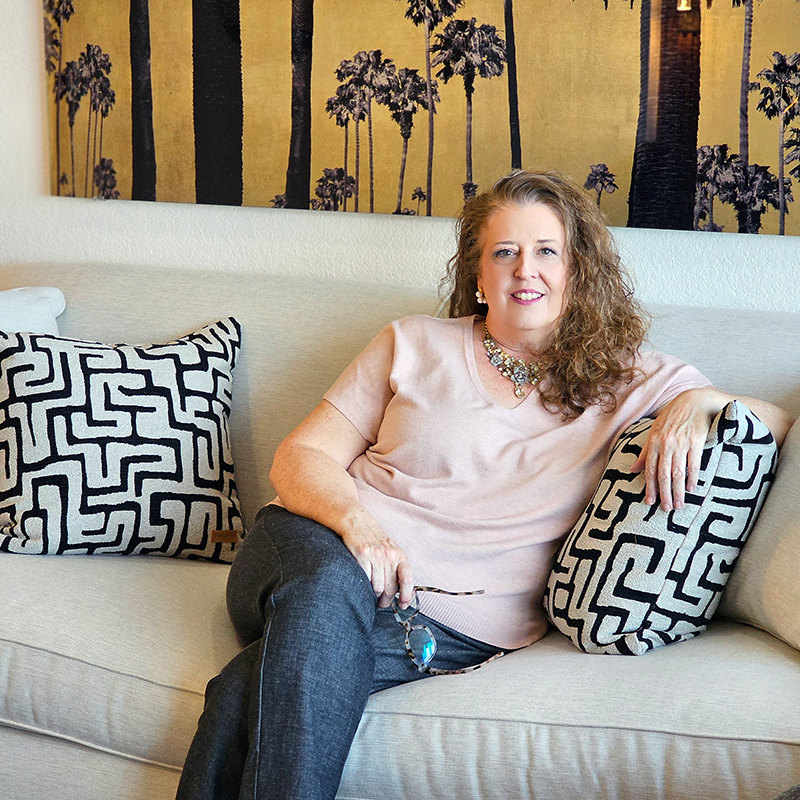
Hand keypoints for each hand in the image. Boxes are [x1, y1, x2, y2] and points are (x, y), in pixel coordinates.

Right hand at [339, 508, 414, 608]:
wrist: (357, 522)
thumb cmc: (374, 540)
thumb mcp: (390, 551)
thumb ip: (396, 569)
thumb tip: (400, 593)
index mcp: (399, 555)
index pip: (407, 579)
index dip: (406, 595)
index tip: (402, 604)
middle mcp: (389, 555)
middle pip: (390, 588)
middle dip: (385, 600)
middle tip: (381, 602)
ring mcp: (375, 555)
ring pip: (377, 587)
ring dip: (373, 595)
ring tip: (371, 593)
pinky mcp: (361, 555)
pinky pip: (364, 579)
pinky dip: (363, 586)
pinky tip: (363, 584)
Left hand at [631, 387, 728, 511]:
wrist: (694, 401)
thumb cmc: (672, 417)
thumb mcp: (654, 431)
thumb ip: (645, 452)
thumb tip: (633, 470)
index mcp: (654, 442)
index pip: (649, 469)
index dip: (649, 487)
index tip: (650, 501)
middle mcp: (666, 444)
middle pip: (663, 474)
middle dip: (664, 493)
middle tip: (667, 509)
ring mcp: (682, 443)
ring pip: (678, 472)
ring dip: (679, 490)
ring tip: (679, 504)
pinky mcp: (697, 442)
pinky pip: (694, 464)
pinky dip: (693, 477)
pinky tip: (692, 488)